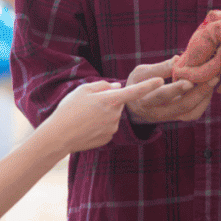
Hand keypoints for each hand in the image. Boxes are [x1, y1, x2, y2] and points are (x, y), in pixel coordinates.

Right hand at [43, 77, 163, 151]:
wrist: (59, 136)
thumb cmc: (68, 110)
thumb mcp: (82, 90)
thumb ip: (102, 85)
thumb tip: (116, 87)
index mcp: (110, 100)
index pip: (134, 91)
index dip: (149, 85)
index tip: (161, 81)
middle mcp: (115, 115)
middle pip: (118, 104)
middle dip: (109, 102)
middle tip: (89, 105)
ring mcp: (112, 128)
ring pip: (113, 116)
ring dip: (104, 114)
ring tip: (84, 117)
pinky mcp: (108, 138)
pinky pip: (108, 128)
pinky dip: (100, 126)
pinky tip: (86, 127)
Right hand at [126, 57, 217, 124]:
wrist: (135, 104)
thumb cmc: (138, 83)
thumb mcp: (141, 72)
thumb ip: (159, 68)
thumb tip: (178, 59)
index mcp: (144, 100)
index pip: (160, 95)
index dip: (174, 89)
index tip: (188, 81)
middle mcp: (157, 113)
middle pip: (180, 105)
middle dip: (198, 92)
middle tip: (212, 77)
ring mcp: (169, 117)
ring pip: (190, 111)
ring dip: (204, 96)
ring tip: (214, 79)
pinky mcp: (178, 118)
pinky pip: (194, 113)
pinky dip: (204, 101)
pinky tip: (209, 87)